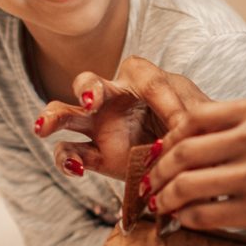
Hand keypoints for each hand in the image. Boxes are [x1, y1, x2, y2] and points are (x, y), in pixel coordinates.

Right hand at [33, 57, 211, 180]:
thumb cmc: (195, 125)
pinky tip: (75, 167)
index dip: (163, 100)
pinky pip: (71, 153)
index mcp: (144, 78)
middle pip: (89, 83)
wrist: (192, 158)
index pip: (147, 79)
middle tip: (90, 101)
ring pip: (66, 114)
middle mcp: (114, 97)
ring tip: (43, 127)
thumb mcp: (202, 116)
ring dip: (53, 117)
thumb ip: (192, 117)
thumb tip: (182, 129)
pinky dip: (67, 159)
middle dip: (87, 89)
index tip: (181, 123)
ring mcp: (100, 126)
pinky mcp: (96, 155)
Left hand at [145, 95, 245, 245]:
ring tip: (164, 206)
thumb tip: (208, 139)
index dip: (170, 138)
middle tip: (153, 184)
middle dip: (160, 170)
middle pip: (183, 149)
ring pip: (188, 184)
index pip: (195, 117)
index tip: (164, 153)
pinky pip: (207, 215)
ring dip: (167, 198)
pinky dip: (189, 219)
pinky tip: (188, 222)